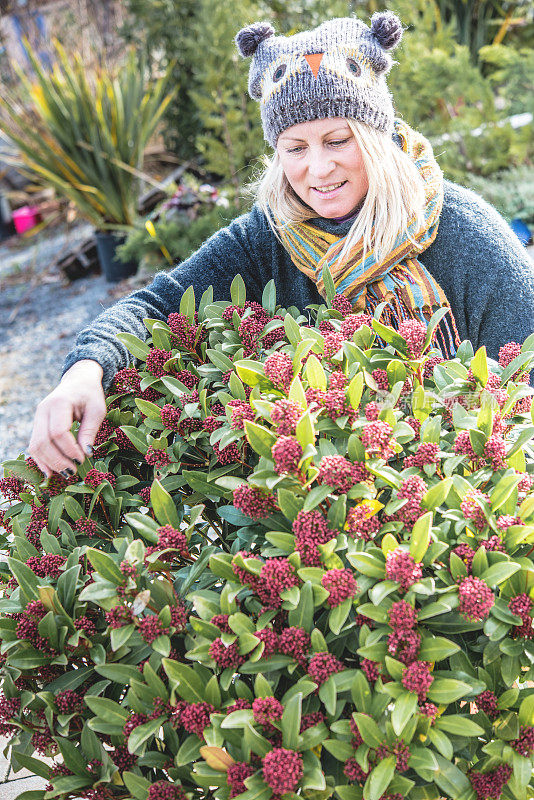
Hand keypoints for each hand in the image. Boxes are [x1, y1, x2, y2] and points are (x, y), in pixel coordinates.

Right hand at [28, 360, 105, 477]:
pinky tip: (51, 472)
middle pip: (43, 441)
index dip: (69, 449)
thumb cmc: (90, 395)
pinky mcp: (37, 425)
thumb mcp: (97, 410)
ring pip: (35, 446)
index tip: (82, 459)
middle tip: (74, 471)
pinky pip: (34, 446)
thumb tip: (86, 454)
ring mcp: (37, 417)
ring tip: (65, 473)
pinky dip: (42, 460)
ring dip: (49, 463)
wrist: (78, 381)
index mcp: (60, 402)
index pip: (59, 432)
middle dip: (58, 460)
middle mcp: (43, 410)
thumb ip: (90, 431)